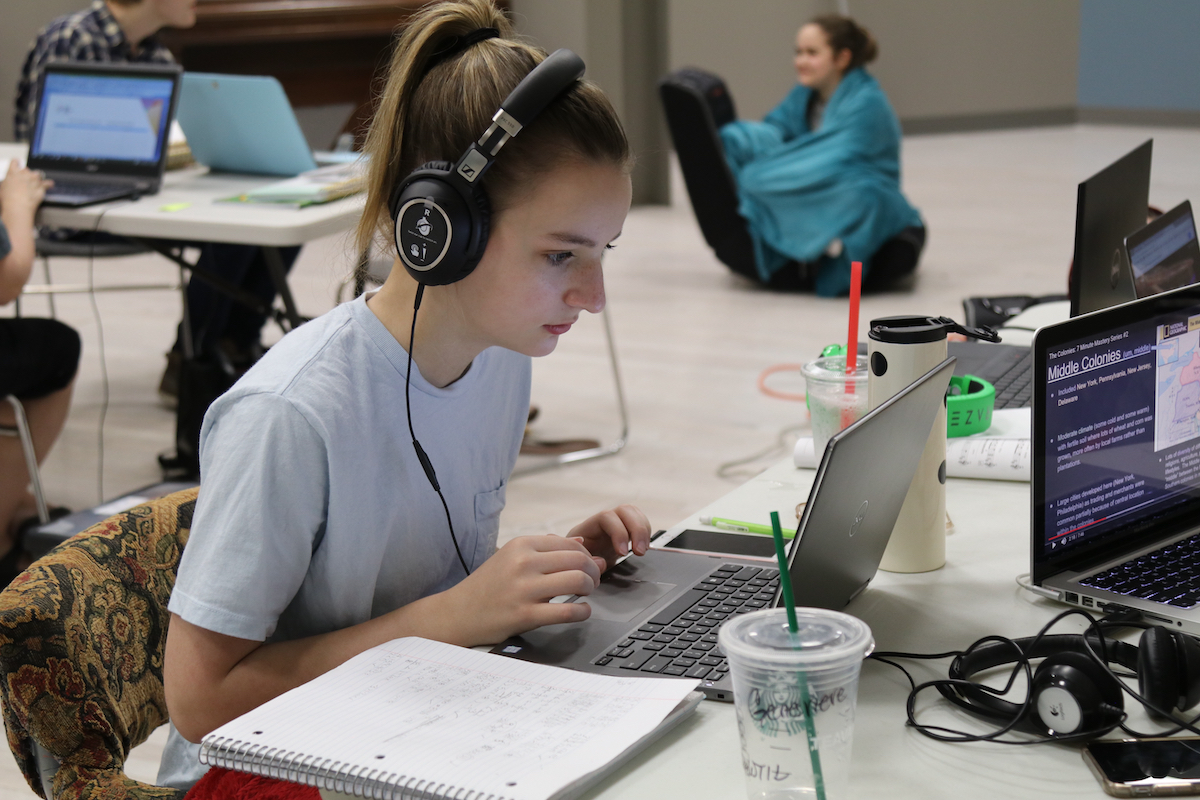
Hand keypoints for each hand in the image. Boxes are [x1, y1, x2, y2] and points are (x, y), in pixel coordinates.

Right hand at [0, 160, 51, 222]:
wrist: (18, 206)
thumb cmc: (7, 199)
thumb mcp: (2, 188)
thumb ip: (7, 182)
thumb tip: (8, 184)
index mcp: (12, 172)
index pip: (15, 162)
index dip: (17, 163)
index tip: (18, 163)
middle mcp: (24, 174)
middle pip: (27, 169)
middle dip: (26, 174)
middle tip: (25, 181)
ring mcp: (34, 180)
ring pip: (38, 174)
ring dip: (37, 178)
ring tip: (35, 183)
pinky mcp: (41, 187)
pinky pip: (48, 183)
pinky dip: (49, 184)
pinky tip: (50, 184)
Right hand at [442, 535, 603, 645]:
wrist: (458, 612)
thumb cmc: (488, 585)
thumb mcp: (511, 556)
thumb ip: (545, 548)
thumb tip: (582, 543)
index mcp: (521, 545)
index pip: (570, 544)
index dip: (587, 556)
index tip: (590, 566)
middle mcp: (523, 563)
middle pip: (578, 561)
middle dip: (593, 571)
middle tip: (594, 581)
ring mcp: (524, 589)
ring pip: (577, 581)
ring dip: (590, 588)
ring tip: (586, 594)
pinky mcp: (525, 615)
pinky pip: (567, 611)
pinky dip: (583, 612)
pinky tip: (581, 612)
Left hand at [567, 505, 651, 569]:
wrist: (580, 564)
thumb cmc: (577, 563)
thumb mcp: (579, 565)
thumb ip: (588, 562)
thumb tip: (600, 562)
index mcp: (588, 527)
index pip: (606, 517)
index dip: (618, 532)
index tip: (623, 553)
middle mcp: (603, 521)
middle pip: (624, 510)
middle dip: (637, 529)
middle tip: (640, 551)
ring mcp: (616, 523)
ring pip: (634, 513)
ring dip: (643, 530)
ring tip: (643, 550)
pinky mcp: (625, 530)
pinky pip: (640, 522)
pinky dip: (646, 532)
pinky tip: (644, 546)